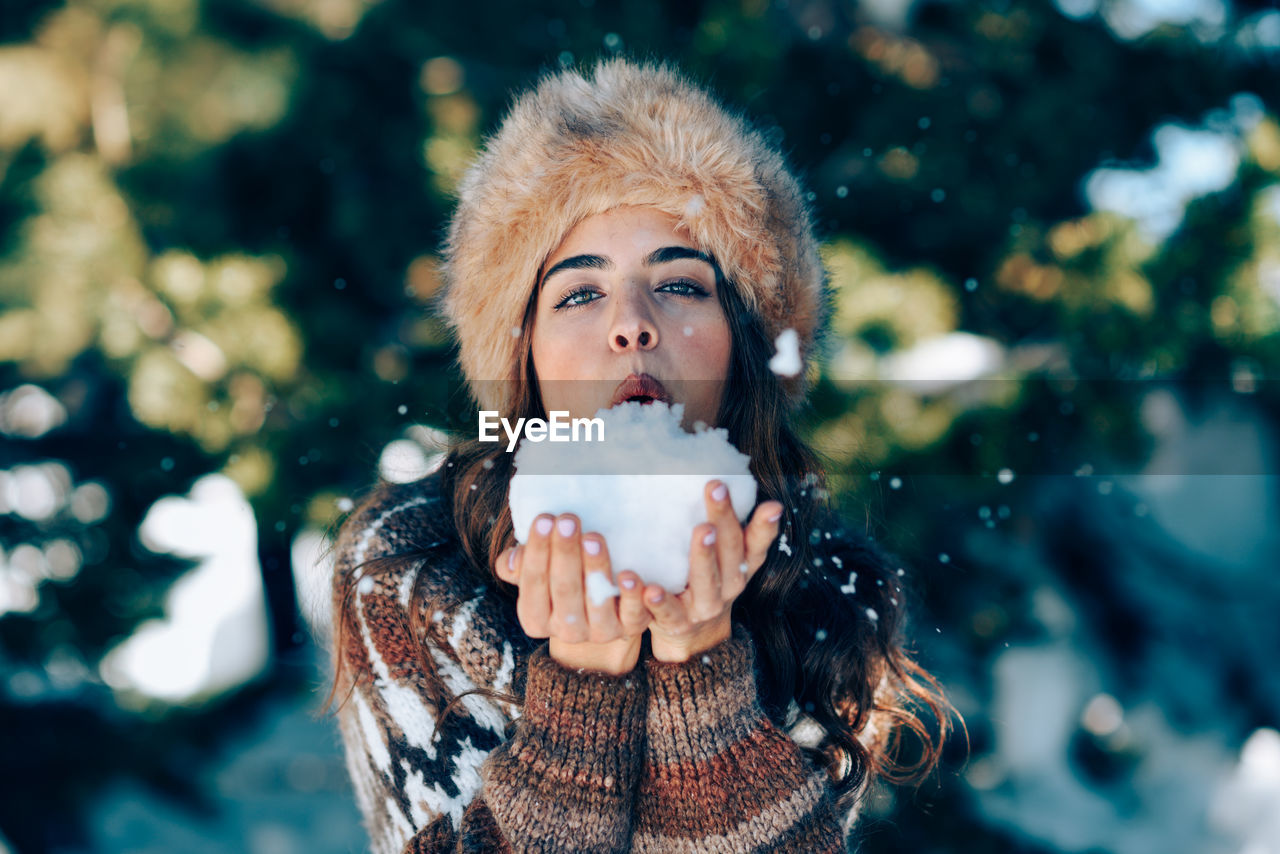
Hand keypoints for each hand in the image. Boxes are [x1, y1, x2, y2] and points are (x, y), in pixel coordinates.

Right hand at [495, 513, 651, 674]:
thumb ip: (520, 565)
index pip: (533, 585)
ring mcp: (599, 632)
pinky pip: (632, 615)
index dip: (537, 553)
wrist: (604, 610)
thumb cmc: (564, 579)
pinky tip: (628, 575)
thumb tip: (511, 560)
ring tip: (593, 538)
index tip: (544, 520)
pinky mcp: (629, 627)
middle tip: (568, 521)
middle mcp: (566, 631)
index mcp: (536, 619)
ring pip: (597, 602)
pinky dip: (632, 596)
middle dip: (565, 554)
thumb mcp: (539, 572)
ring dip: (595, 569)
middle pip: (564, 590)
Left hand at [643, 482, 784, 661]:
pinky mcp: (677, 623)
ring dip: (703, 555)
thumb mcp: (727, 557)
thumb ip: (737, 527)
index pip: (757, 543)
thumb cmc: (708, 579)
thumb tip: (756, 494)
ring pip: (707, 581)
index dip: (764, 525)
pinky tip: (649, 587)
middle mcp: (729, 587)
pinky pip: (667, 611)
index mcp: (742, 566)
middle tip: (716, 490)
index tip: (771, 504)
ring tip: (701, 530)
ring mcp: (705, 607)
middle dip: (724, 519)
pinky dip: (658, 601)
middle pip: (730, 552)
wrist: (693, 634)